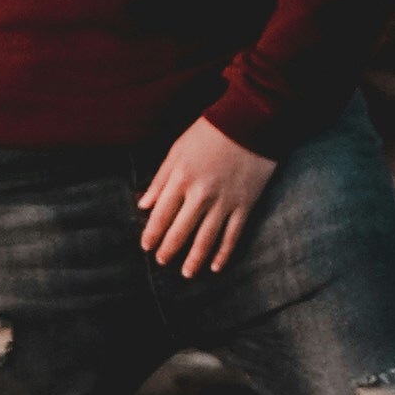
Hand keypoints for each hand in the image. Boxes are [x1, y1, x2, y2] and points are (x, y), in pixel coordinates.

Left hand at [137, 115, 276, 276]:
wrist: (251, 121)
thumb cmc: (210, 132)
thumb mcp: (178, 149)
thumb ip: (160, 179)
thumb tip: (144, 205)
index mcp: (181, 179)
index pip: (161, 215)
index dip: (152, 234)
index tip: (147, 247)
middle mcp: (201, 195)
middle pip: (181, 231)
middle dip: (169, 249)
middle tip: (162, 261)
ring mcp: (224, 202)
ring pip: (206, 239)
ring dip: (194, 259)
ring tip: (186, 273)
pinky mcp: (245, 205)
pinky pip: (232, 235)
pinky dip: (224, 253)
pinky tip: (216, 266)